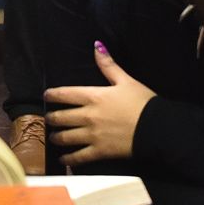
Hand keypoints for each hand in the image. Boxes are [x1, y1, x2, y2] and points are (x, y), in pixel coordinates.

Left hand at [43, 41, 155, 164]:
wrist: (156, 128)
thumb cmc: (142, 102)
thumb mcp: (126, 80)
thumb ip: (108, 65)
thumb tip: (96, 45)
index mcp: (93, 97)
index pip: (65, 94)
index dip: (52, 95)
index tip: (46, 96)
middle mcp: (88, 116)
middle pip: (61, 117)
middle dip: (52, 118)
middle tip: (48, 118)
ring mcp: (92, 135)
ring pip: (65, 137)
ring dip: (56, 137)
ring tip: (53, 137)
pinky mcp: (99, 151)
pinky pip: (78, 157)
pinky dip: (68, 159)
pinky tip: (63, 159)